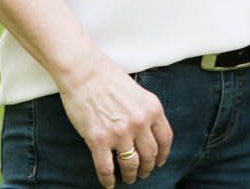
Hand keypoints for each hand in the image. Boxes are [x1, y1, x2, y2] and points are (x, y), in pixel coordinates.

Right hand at [58, 58, 173, 186]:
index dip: (163, 154)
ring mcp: (119, 133)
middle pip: (150, 155)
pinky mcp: (98, 140)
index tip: (160, 161)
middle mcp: (140, 123)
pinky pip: (106, 168)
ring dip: (131, 175)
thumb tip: (146, 133)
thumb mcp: (137, 91)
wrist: (84, 71)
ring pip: (131, 165)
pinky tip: (108, 184)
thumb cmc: (107, 77)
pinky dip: (108, 180)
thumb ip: (144, 111)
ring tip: (128, 178)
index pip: (165, 139)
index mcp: (152, 108)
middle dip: (147, 168)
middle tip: (142, 173)